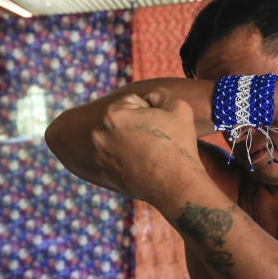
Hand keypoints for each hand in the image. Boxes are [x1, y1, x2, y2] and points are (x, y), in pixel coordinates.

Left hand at [90, 90, 205, 203]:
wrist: (176, 184)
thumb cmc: (178, 144)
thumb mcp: (178, 105)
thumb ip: (159, 94)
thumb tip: (149, 98)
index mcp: (113, 114)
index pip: (133, 101)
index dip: (152, 110)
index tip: (161, 126)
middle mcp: (99, 134)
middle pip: (123, 119)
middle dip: (139, 124)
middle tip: (157, 139)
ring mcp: (100, 155)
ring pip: (119, 136)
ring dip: (133, 139)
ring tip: (152, 151)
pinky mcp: (105, 171)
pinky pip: (118, 154)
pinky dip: (129, 156)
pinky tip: (146, 163)